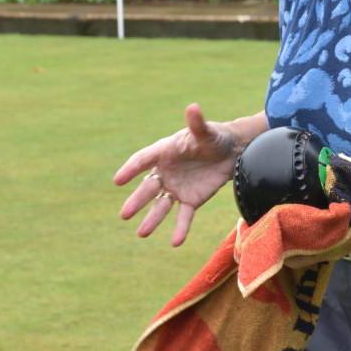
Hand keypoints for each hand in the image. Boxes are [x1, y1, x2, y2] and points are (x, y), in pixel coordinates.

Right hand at [114, 103, 240, 246]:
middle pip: (148, 188)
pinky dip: (180, 228)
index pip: (143, 160)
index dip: (131, 169)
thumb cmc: (213, 137)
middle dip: (137, 201)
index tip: (118, 179)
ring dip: (152, 219)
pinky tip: (176, 242)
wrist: (231, 152)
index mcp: (164, 152)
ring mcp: (177, 188)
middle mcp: (166, 172)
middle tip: (124, 214)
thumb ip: (197, 123)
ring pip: (161, 206)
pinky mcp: (192, 200)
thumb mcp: (206, 131)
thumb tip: (193, 107)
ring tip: (142, 233)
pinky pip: (184, 216)